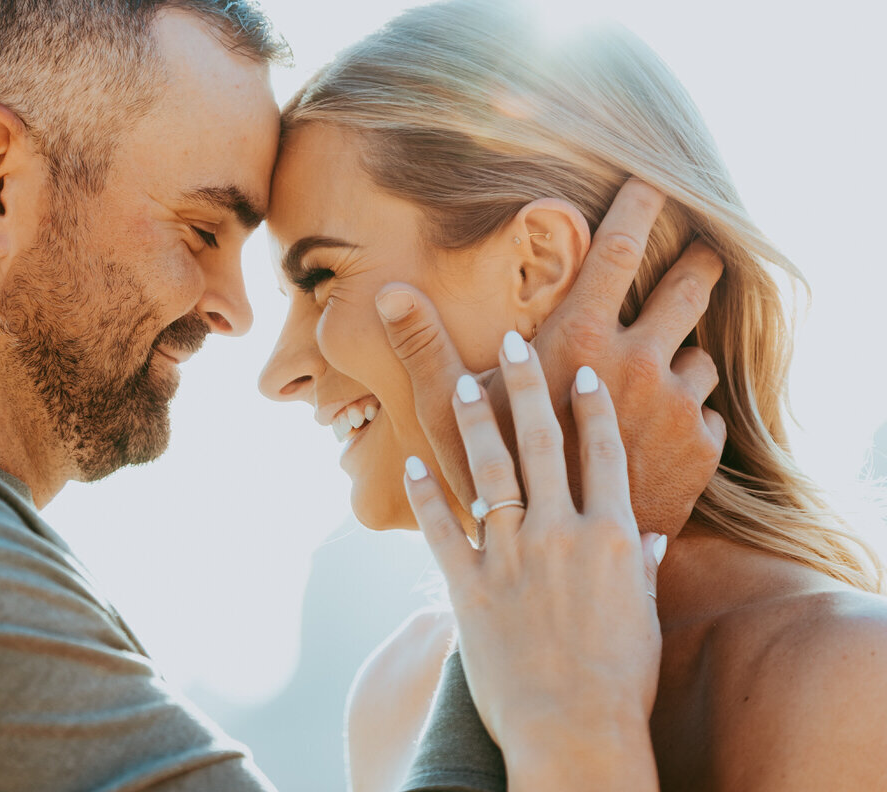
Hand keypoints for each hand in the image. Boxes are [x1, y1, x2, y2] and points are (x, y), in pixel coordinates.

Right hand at [378, 179, 724, 539]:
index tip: (655, 176)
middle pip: (687, 288)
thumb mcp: (448, 418)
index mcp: (577, 344)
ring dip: (682, 359)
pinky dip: (691, 415)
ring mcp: (674, 411)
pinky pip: (709, 412)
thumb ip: (425, 348)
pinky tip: (664, 433)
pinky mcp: (700, 454)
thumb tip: (388, 290)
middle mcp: (636, 368)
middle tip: (702, 252)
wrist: (564, 582)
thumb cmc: (495, 492)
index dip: (640, 206)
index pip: (619, 253)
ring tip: (659, 374)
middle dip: (697, 265)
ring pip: (699, 357)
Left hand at [403, 338, 662, 788]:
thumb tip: (658, 541)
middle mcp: (562, 534)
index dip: (592, 407)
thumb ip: (646, 572)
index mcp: (614, 538)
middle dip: (529, 385)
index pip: (603, 454)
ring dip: (478, 422)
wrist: (575, 732)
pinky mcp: (468, 587)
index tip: (581, 371)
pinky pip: (441, 529)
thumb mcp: (645, 620)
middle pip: (545, 443)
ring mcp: (512, 557)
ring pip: (492, 472)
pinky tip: (414, 463)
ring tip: (468, 382)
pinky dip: (427, 495)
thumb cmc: (619, 681)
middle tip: (514, 340)